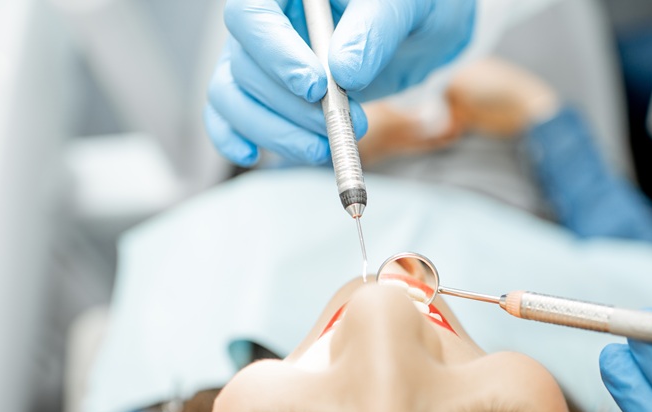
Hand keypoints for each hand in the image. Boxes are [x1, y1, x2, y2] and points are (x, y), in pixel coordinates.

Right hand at [205, 0, 475, 166]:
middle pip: (244, 64)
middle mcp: (267, 17)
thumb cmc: (414, 5)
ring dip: (275, 132)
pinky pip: (230, 114)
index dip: (276, 55)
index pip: (252, 15)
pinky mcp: (268, 90)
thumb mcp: (406, 6)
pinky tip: (255, 155)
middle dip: (291, 107)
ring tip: (326, 147)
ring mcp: (262, 55)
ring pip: (233, 95)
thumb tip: (344, 73)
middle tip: (343, 125)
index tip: (316, 88)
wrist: (421, 30)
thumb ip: (375, 30)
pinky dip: (236, 138)